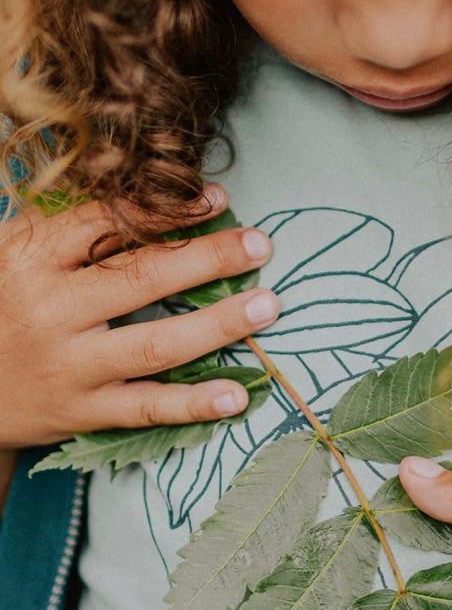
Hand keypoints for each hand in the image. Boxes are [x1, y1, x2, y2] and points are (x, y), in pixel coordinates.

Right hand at [0, 184, 279, 447]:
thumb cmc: (0, 306)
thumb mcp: (15, 255)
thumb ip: (72, 229)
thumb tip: (153, 197)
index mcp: (32, 260)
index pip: (108, 225)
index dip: (169, 210)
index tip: (218, 199)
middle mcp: (50, 311)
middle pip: (142, 278)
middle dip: (209, 258)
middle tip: (260, 244)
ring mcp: (69, 366)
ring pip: (155, 344)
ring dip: (218, 325)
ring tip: (266, 306)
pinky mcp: (81, 412)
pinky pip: (146, 408)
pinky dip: (194, 405)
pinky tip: (237, 396)